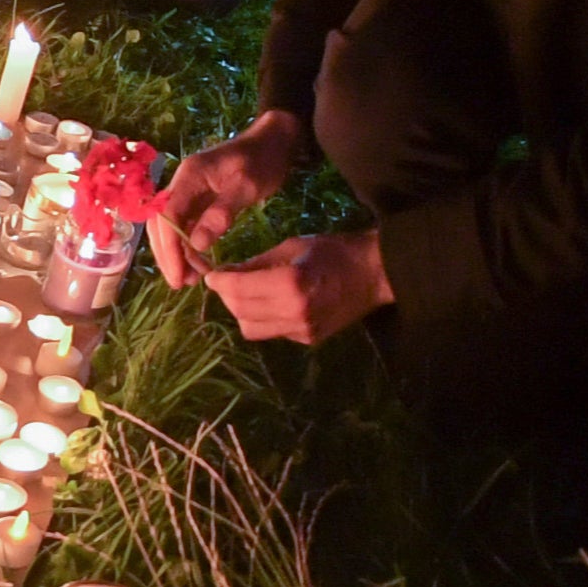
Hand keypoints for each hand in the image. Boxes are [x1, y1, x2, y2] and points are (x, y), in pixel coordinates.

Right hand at [147, 111, 304, 286]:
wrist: (272, 139)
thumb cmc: (262, 160)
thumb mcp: (247, 186)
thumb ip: (222, 213)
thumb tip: (197, 244)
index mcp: (189, 177)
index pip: (166, 217)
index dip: (169, 249)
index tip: (179, 276)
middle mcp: (180, 183)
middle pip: (160, 223)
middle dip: (166, 254)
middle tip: (181, 283)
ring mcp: (187, 191)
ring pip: (168, 226)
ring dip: (174, 252)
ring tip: (189, 278)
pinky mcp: (196, 198)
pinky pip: (182, 224)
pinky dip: (185, 244)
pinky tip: (197, 261)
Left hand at [203, 230, 394, 344]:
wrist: (376, 275)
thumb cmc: (334, 251)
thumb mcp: (291, 247)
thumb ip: (255, 263)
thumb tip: (223, 272)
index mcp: (291, 284)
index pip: (238, 290)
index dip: (219, 282)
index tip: (211, 274)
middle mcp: (295, 313)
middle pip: (240, 311)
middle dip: (226, 296)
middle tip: (225, 281)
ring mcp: (303, 330)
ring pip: (251, 328)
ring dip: (241, 311)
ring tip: (246, 292)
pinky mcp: (309, 340)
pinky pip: (272, 332)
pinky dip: (262, 318)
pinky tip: (269, 302)